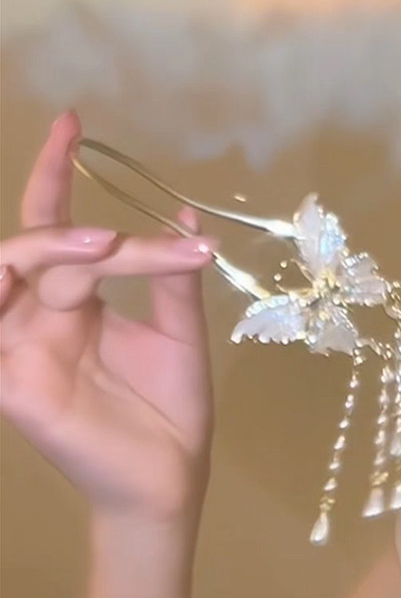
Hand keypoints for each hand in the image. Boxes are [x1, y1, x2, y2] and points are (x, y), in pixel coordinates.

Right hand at [0, 110, 220, 522]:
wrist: (172, 476)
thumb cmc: (173, 409)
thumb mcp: (181, 331)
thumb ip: (172, 275)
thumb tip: (185, 216)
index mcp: (76, 302)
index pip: (54, 227)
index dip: (55, 173)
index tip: (73, 121)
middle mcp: (38, 317)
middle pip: (34, 245)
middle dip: (73, 230)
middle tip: (118, 241)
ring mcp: (19, 349)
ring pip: (9, 272)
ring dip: (48, 251)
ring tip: (101, 251)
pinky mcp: (14, 384)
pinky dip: (4, 293)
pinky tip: (27, 275)